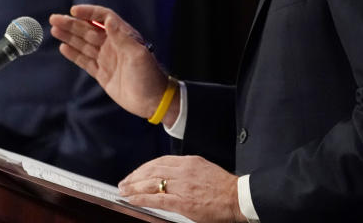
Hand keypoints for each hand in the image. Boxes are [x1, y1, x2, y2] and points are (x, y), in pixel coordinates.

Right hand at [49, 4, 172, 122]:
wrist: (153, 101)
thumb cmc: (150, 76)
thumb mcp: (138, 55)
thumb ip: (122, 37)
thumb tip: (108, 20)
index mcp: (123, 36)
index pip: (103, 18)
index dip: (89, 13)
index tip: (73, 10)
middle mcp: (113, 45)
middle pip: (89, 30)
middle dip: (72, 23)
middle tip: (54, 18)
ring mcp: (107, 59)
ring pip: (84, 44)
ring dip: (69, 36)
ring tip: (55, 29)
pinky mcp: (102, 73)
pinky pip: (85, 61)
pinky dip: (74, 54)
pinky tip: (63, 47)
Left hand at [119, 155, 245, 222]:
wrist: (238, 197)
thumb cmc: (224, 188)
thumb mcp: (204, 170)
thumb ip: (187, 171)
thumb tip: (171, 176)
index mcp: (188, 161)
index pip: (159, 161)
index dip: (144, 167)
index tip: (136, 173)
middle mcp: (183, 170)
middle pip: (151, 170)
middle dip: (135, 176)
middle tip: (124, 182)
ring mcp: (182, 185)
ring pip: (150, 182)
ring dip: (133, 186)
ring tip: (124, 190)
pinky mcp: (182, 201)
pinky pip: (156, 198)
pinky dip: (141, 198)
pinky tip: (132, 199)